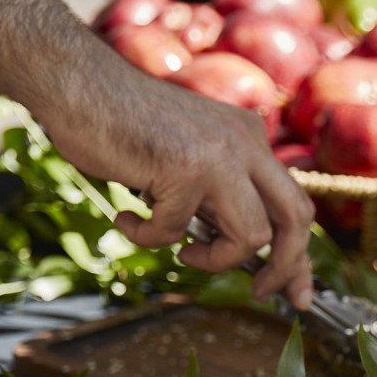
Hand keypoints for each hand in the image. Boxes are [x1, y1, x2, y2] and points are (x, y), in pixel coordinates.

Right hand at [41, 56, 315, 308]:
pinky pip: (175, 232)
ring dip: (215, 261)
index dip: (298, 254)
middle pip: (296, 218)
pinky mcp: (184, 168)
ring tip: (180, 253)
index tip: (295, 291)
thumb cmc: (119, 124)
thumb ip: (214, 195)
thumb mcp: (185, 160)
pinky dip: (146, 237)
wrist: (78, 83)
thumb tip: (235, 251)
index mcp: (249, 139)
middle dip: (286, 267)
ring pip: (252, 236)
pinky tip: (126, 219)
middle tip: (263, 293)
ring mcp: (218, 155)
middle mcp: (244, 143)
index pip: (295, 203)